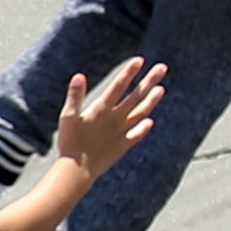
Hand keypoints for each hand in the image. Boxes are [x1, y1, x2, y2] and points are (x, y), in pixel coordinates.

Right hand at [51, 60, 166, 175]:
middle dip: (149, 81)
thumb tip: (79, 76)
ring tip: (161, 89)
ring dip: (152, 100)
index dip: (129, 73)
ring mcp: (121, 133)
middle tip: (162, 68)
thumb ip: (74, 96)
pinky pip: (136, 135)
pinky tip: (150, 121)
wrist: (78, 170)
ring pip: (141, 113)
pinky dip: (144, 128)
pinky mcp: (122, 146)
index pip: (118, 86)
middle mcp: (115, 119)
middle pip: (136, 96)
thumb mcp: (67, 117)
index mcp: (102, 110)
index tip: (139, 60)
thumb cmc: (70, 142)